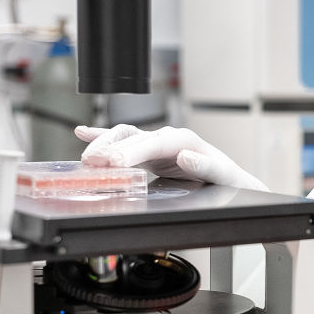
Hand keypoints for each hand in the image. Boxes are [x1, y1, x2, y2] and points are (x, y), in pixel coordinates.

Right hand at [75, 124, 268, 190]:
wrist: (230, 180)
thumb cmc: (227, 178)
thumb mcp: (222, 175)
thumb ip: (205, 166)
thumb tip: (186, 157)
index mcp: (184, 139)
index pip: (153, 143)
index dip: (132, 151)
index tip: (114, 161)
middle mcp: (168, 136)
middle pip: (133, 136)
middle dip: (110, 148)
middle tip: (91, 162)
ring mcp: (157, 142)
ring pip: (124, 136)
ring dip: (102, 144)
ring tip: (86, 157)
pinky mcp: (149, 151)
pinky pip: (123, 140)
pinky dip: (102, 136)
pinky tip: (83, 132)